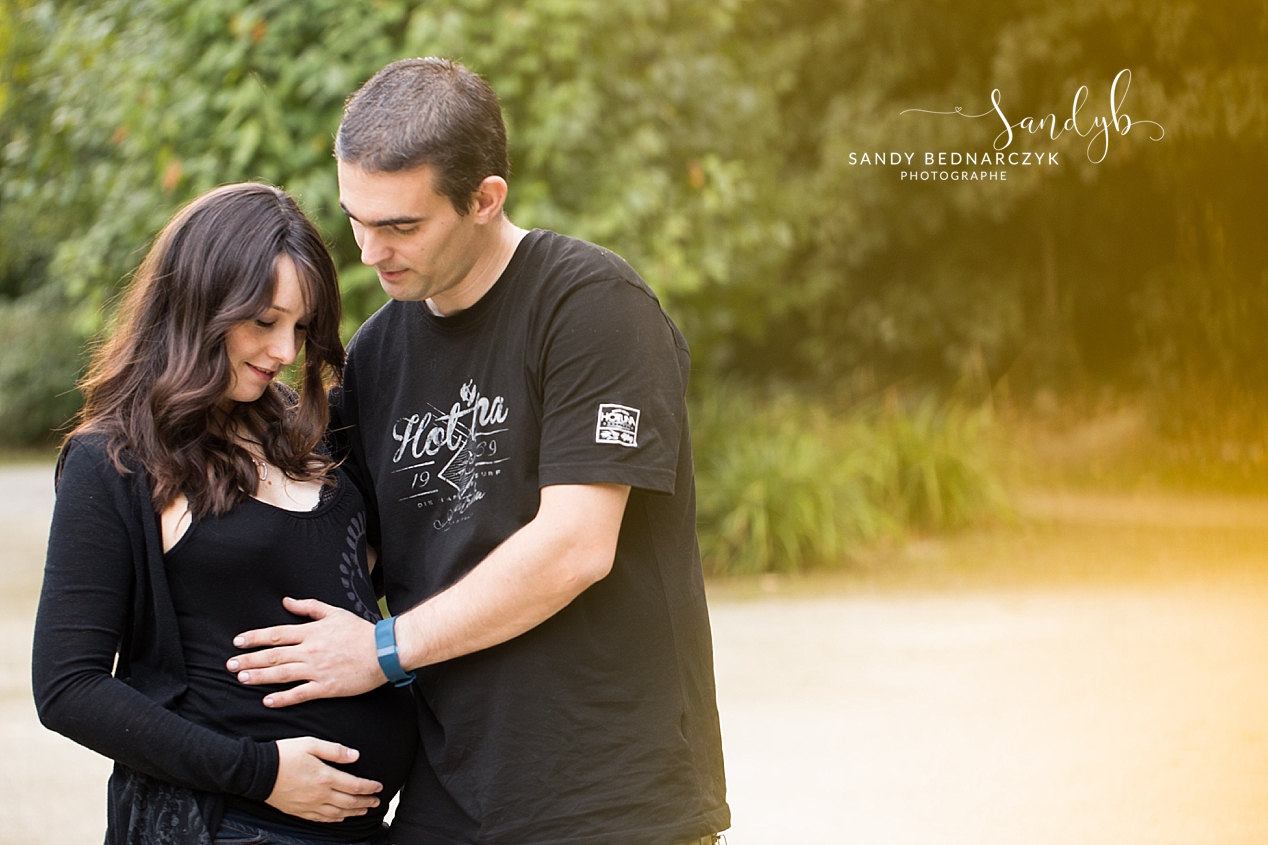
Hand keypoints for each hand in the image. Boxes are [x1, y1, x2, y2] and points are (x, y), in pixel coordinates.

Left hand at [227, 597, 384, 706]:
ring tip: (241, 678)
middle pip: (273, 656)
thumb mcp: (334, 613)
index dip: (255, 638)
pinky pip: (300, 694)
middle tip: (230, 665)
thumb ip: (309, 608)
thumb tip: (286, 601)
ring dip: (260, 677)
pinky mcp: (327, 687)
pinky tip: (267, 700)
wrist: (384, 651)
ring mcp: (317, 671)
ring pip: (282, 674)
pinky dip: (283, 698)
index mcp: (311, 632)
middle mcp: (310, 651)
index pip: (276, 635)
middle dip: (249, 660)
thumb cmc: (360, 631)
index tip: (237, 642)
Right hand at [267, 737, 382, 821]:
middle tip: (377, 802)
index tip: (379, 787)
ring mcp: (309, 805)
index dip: (369, 787)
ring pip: (337, 813)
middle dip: (365, 802)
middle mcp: (319, 795)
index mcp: (325, 777)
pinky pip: (321, 819)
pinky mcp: (298, 811)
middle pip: (349, 802)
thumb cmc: (284, 754)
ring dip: (353, 813)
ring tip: (363, 811)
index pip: (354, 785)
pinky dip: (335, 819)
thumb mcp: (311, 744)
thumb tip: (356, 756)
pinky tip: (340, 818)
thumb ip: (335, 750)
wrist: (257, 772)